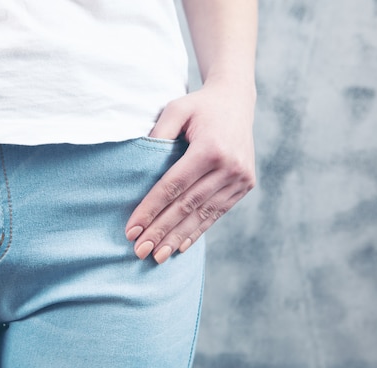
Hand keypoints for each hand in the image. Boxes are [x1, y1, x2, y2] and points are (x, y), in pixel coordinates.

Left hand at [125, 82, 256, 262]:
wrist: (236, 101)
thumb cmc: (199, 106)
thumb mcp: (176, 109)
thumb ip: (158, 134)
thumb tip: (137, 166)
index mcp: (210, 148)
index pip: (173, 186)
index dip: (151, 210)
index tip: (132, 230)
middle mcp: (229, 167)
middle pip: (187, 206)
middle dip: (161, 231)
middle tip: (139, 251)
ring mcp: (240, 179)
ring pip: (203, 215)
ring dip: (178, 238)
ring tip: (157, 255)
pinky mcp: (244, 185)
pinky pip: (217, 214)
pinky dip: (197, 231)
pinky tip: (180, 246)